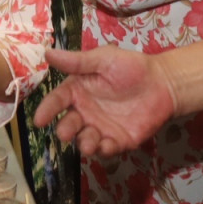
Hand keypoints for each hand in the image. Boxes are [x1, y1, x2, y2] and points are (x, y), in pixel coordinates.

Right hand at [30, 47, 174, 157]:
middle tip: (66, 132)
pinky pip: (106, 149)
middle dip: (65, 130)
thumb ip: (77, 61)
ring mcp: (101, 128)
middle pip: (68, 125)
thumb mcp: (103, 59)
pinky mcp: (118, 140)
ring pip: (85, 140)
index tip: (39, 119)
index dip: (47, 109)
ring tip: (89, 142)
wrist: (163, 83)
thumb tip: (48, 53)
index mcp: (78, 90)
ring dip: (84, 143)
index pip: (57, 101)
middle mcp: (85, 112)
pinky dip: (104, 150)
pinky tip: (106, 145)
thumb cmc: (131, 67)